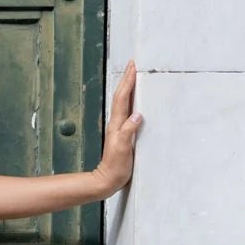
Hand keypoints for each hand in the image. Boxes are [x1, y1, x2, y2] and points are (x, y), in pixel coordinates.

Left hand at [94, 59, 141, 195]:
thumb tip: (137, 114)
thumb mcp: (123, 149)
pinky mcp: (123, 134)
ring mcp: (119, 128)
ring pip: (123, 102)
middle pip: (121, 96)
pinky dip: (131, 101)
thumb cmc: (115, 166)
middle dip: (127, 79)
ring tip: (133, 76)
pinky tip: (135, 101)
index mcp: (117, 124)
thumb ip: (128, 131)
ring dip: (128, 88)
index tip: (132, 67)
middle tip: (132, 65)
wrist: (107, 180)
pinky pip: (127, 112)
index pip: (122, 98)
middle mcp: (117, 123)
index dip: (127, 82)